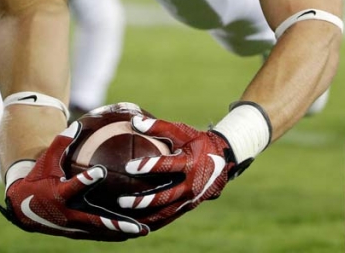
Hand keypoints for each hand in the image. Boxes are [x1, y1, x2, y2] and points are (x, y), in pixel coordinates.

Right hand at [0, 121, 148, 240]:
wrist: (22, 208)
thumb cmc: (38, 179)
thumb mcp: (46, 161)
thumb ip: (61, 143)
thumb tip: (78, 123)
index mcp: (59, 193)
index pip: (73, 186)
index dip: (86, 179)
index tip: (100, 171)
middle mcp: (68, 213)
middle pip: (94, 219)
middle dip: (114, 222)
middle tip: (134, 224)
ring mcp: (73, 226)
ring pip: (100, 231)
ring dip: (120, 231)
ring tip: (143, 230)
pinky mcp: (77, 232)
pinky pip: (99, 233)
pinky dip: (116, 233)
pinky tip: (135, 230)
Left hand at [121, 116, 238, 229]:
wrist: (223, 160)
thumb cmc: (196, 142)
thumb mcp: (182, 131)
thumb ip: (159, 127)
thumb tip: (134, 121)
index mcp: (189, 162)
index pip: (167, 166)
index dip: (148, 166)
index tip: (128, 167)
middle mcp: (191, 183)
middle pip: (165, 196)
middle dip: (142, 201)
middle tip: (121, 201)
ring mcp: (191, 198)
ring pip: (166, 211)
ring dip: (145, 215)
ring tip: (124, 216)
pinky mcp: (189, 206)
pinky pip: (169, 216)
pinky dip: (153, 221)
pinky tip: (136, 223)